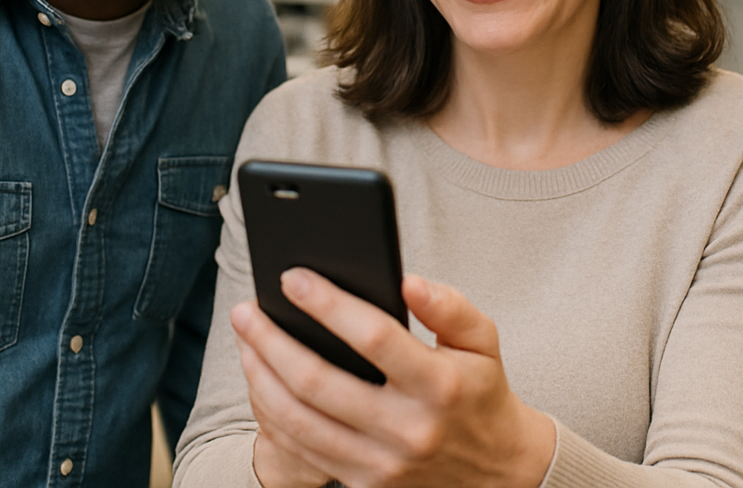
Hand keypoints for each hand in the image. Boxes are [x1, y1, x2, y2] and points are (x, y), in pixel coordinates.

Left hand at [231, 270, 556, 487]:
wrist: (497, 473)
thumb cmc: (481, 392)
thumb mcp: (483, 341)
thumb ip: (450, 305)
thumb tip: (407, 281)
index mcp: (439, 385)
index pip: (373, 336)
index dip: (328, 305)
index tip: (293, 277)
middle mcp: (408, 429)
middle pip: (318, 382)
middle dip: (272, 341)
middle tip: (245, 310)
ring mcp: (382, 466)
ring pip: (299, 421)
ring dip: (260, 378)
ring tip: (246, 342)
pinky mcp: (365, 487)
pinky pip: (303, 451)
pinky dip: (272, 416)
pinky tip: (261, 383)